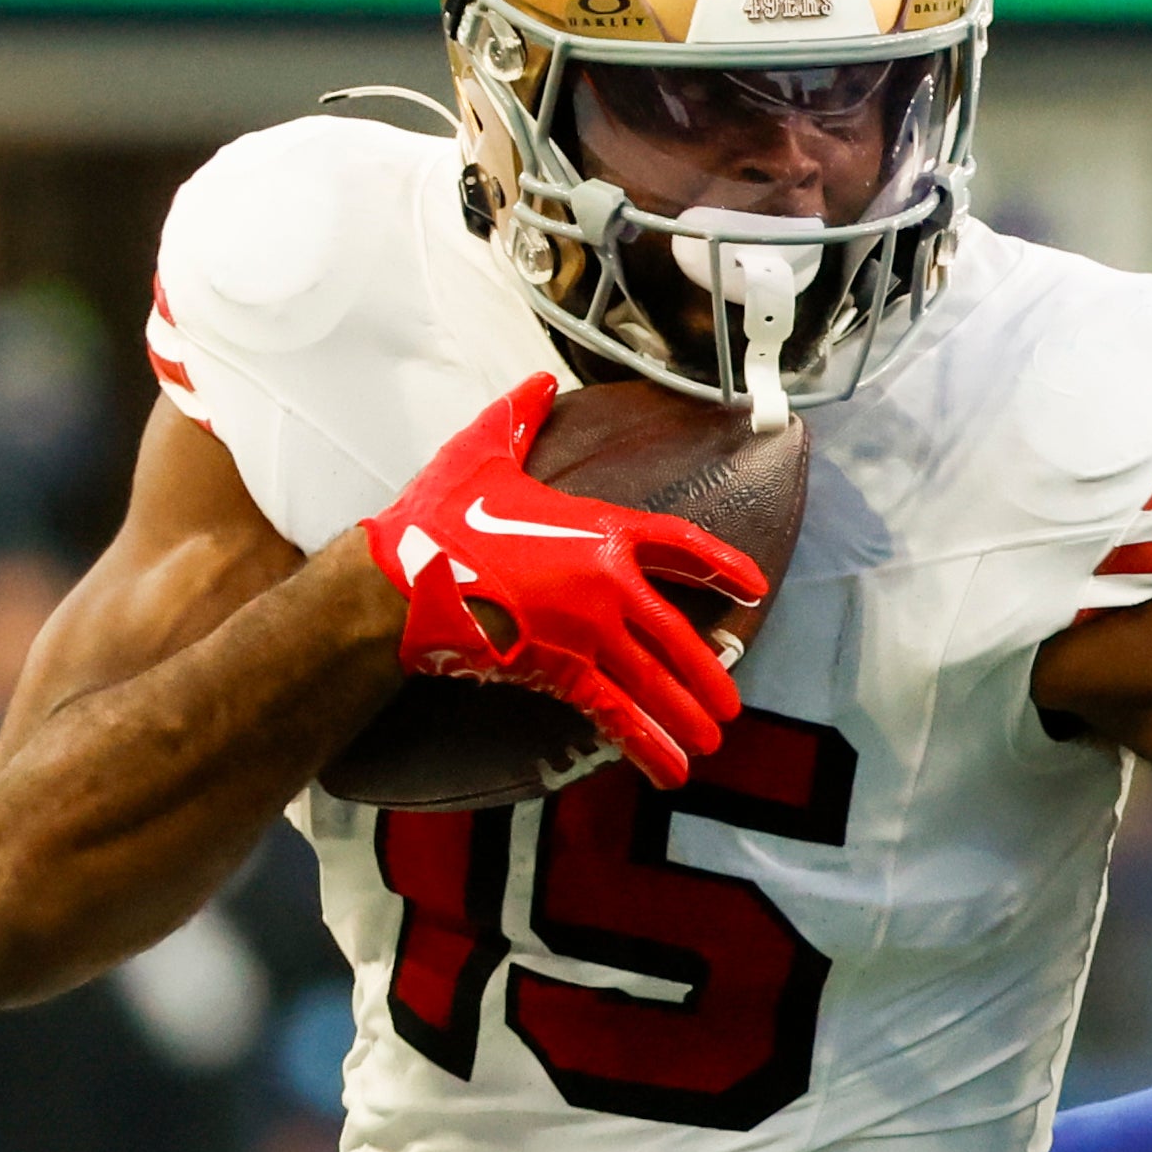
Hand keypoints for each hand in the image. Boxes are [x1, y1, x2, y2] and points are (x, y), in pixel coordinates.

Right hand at [361, 371, 767, 783]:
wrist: (397, 580)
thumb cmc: (439, 518)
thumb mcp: (481, 451)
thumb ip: (519, 417)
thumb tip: (539, 382)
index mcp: (599, 530)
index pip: (679, 544)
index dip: (721, 565)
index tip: (753, 586)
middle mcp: (605, 585)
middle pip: (677, 634)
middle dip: (708, 670)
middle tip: (731, 702)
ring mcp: (586, 634)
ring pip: (653, 681)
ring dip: (686, 714)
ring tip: (711, 740)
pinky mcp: (558, 673)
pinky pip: (614, 715)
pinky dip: (645, 744)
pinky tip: (670, 769)